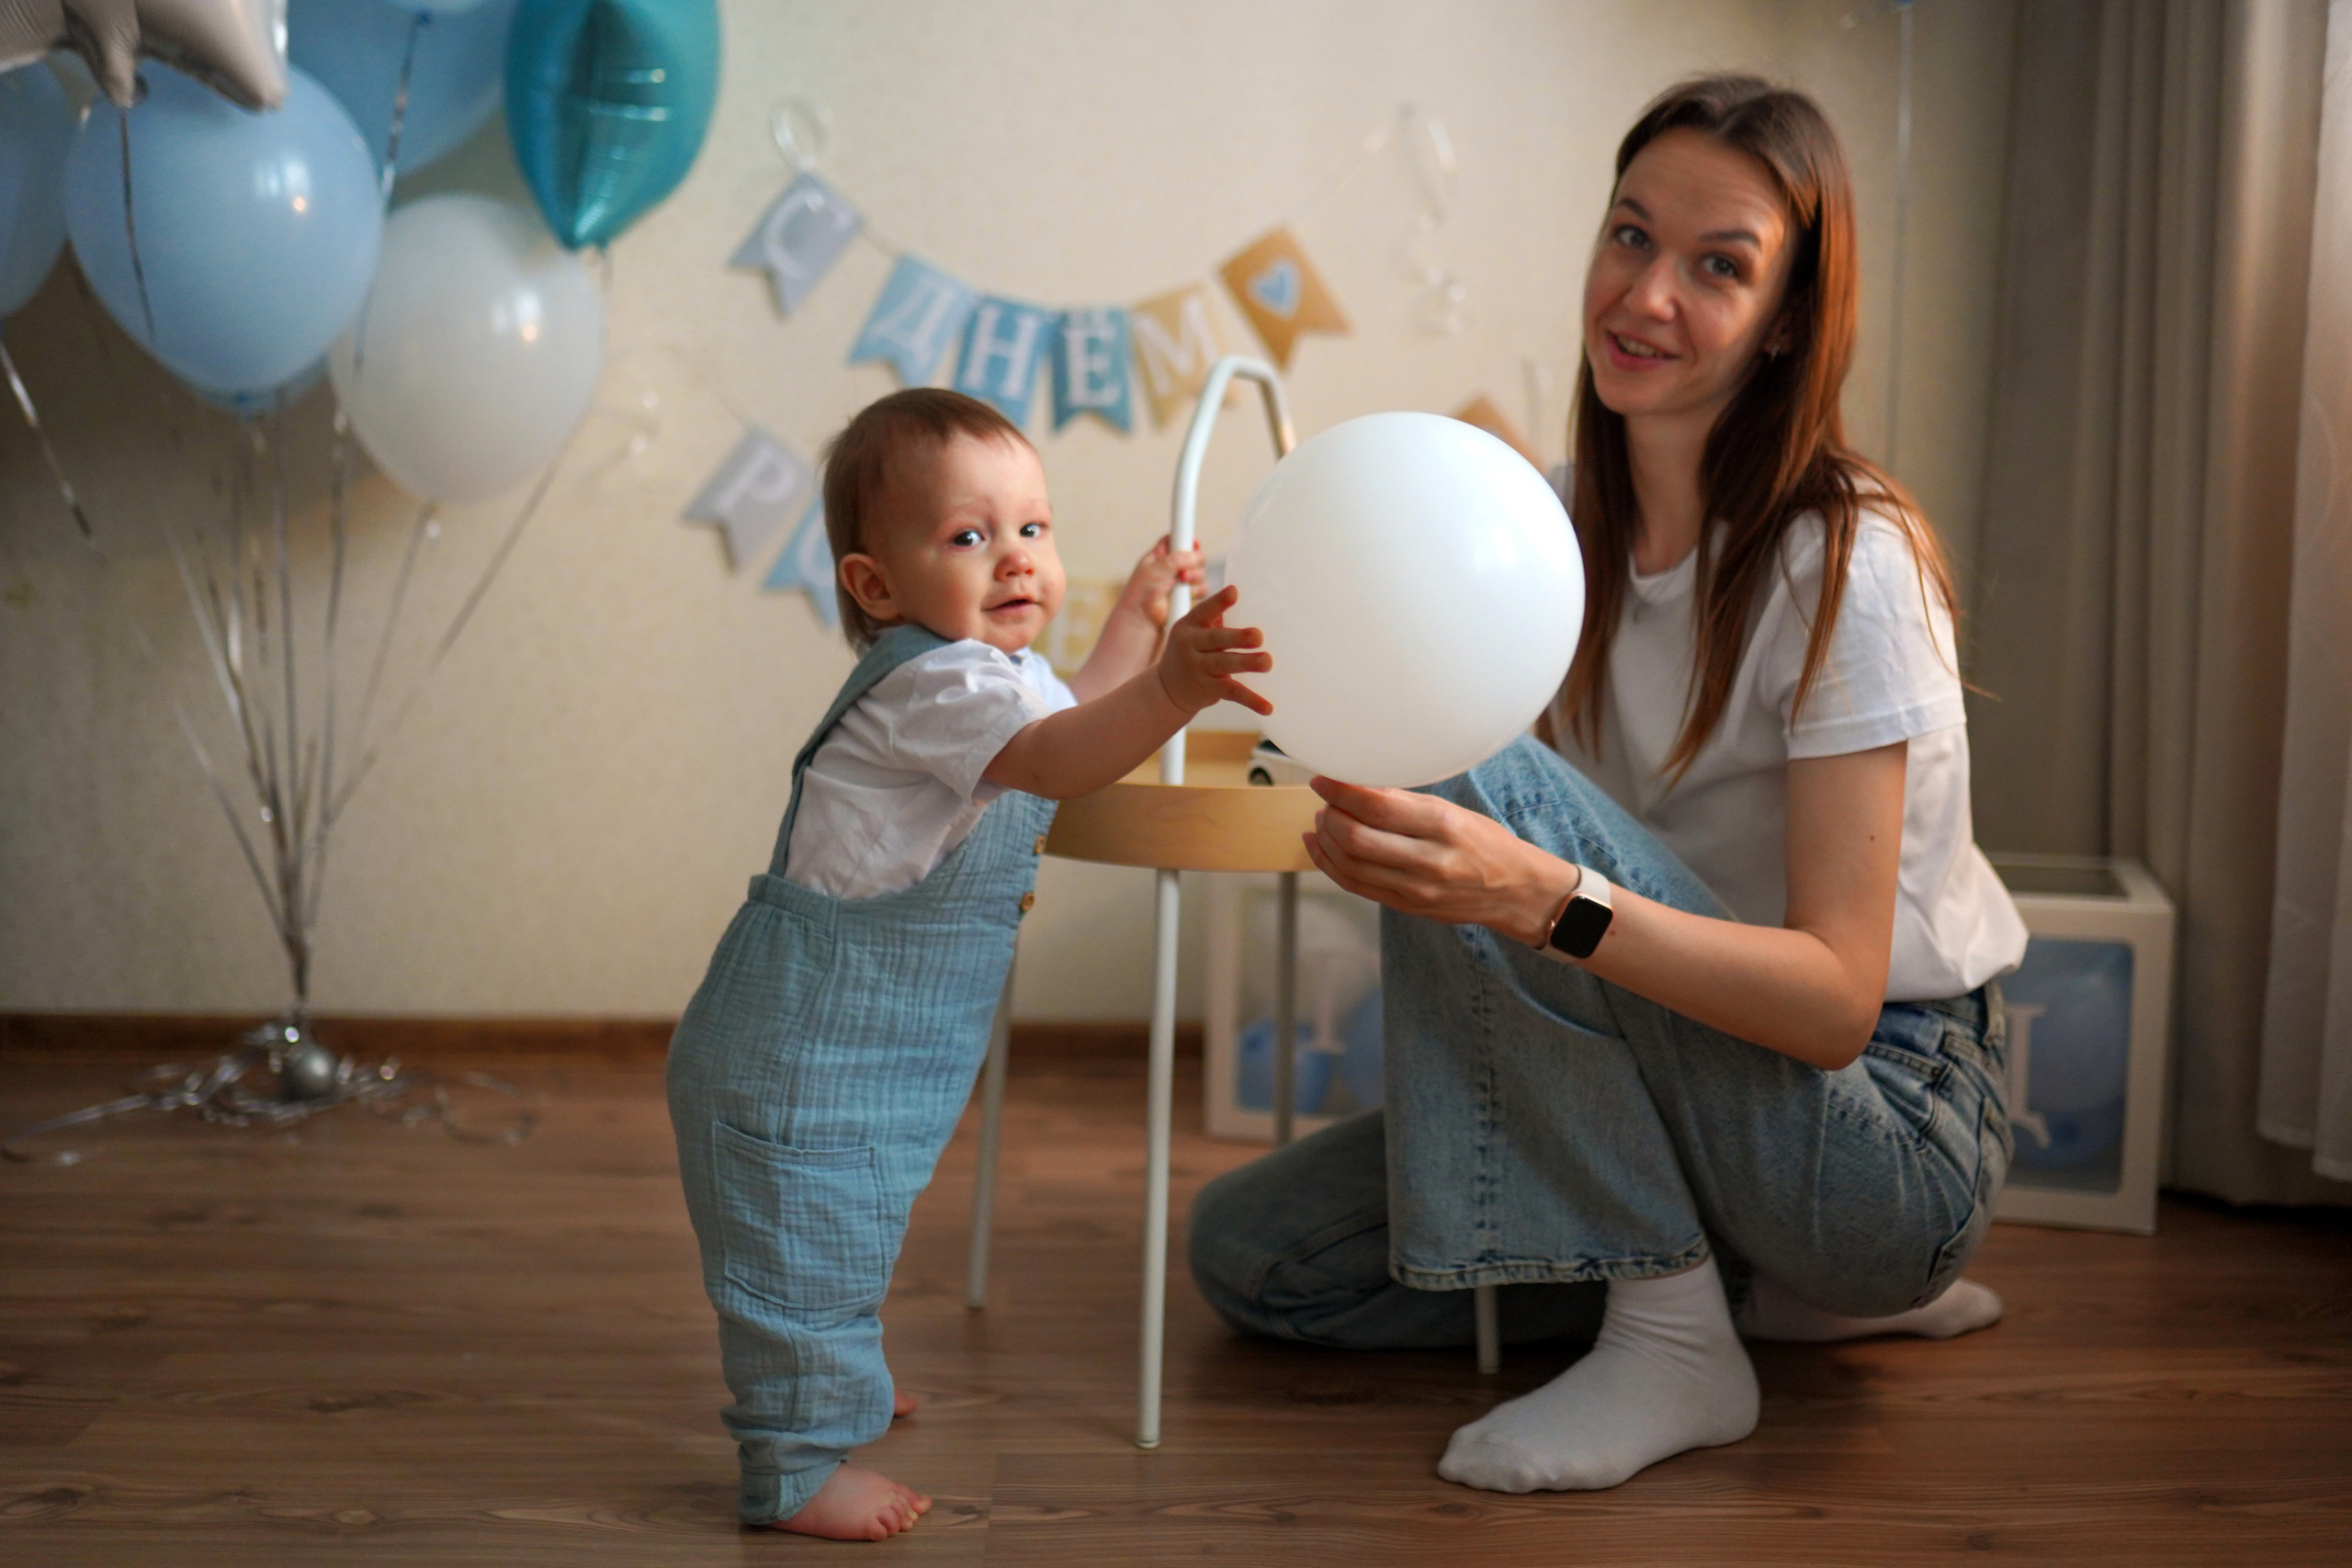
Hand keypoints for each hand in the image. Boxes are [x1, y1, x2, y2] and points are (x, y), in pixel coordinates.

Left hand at [1116, 536, 1206, 632]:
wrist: (1142, 617)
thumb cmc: (1142, 592)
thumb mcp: (1157, 568)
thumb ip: (1177, 558)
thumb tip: (1196, 554)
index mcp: (1161, 554)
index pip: (1177, 538)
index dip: (1187, 538)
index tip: (1193, 542)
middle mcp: (1173, 565)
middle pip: (1194, 554)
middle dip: (1194, 561)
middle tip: (1184, 569)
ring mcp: (1181, 580)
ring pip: (1200, 571)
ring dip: (1195, 576)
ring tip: (1183, 582)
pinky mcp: (1188, 594)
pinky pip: (1203, 587)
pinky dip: (1198, 590)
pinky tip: (1188, 594)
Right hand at [1155, 585, 1271, 715]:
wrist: (1168, 687)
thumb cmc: (1192, 650)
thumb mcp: (1195, 632)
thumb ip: (1217, 620)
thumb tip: (1254, 606)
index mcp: (1190, 626)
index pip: (1204, 611)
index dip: (1219, 602)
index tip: (1234, 591)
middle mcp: (1191, 646)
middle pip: (1216, 640)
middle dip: (1237, 637)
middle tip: (1258, 636)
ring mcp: (1199, 669)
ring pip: (1224, 665)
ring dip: (1247, 664)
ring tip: (1267, 662)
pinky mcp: (1209, 689)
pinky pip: (1232, 693)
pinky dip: (1251, 700)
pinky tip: (1268, 707)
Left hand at [1302, 777, 1574, 944]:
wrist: (1516, 891)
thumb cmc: (1486, 843)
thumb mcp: (1454, 812)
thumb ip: (1408, 803)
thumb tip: (1358, 786)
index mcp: (1444, 825)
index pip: (1378, 806)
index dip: (1341, 791)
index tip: (1324, 778)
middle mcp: (1429, 859)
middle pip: (1357, 838)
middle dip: (1330, 816)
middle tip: (1325, 801)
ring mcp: (1416, 889)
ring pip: (1350, 865)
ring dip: (1326, 840)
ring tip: (1322, 821)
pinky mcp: (1407, 907)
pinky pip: (1356, 886)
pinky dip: (1330, 866)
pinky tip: (1320, 847)